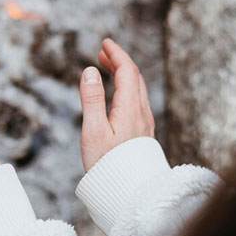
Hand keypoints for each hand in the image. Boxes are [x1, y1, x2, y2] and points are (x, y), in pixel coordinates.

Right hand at [79, 38, 154, 170]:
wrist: (128, 192)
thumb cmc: (107, 165)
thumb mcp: (93, 131)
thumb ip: (91, 99)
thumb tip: (90, 71)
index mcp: (130, 109)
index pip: (127, 71)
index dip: (117, 54)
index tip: (105, 43)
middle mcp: (142, 113)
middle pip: (135, 77)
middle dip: (119, 61)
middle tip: (102, 53)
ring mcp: (144, 124)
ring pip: (138, 89)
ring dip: (124, 74)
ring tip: (107, 68)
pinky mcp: (143, 134)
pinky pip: (138, 101)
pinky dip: (127, 88)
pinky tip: (116, 95)